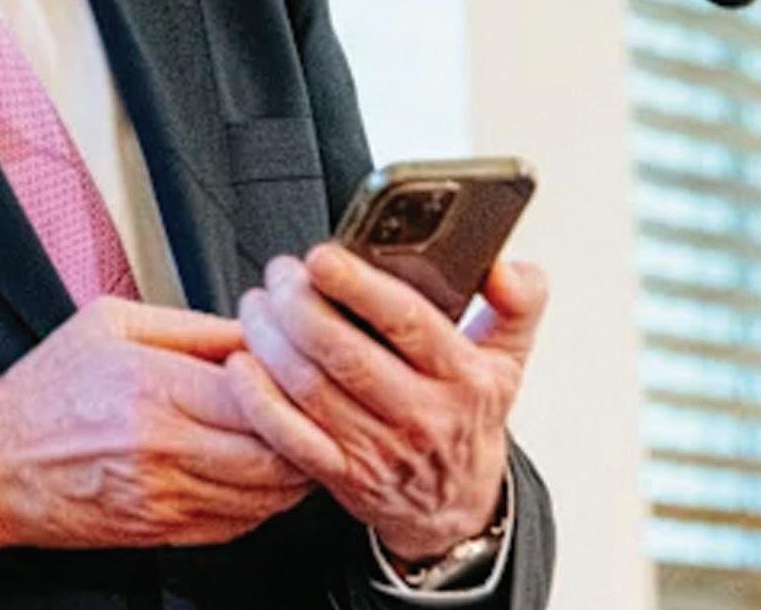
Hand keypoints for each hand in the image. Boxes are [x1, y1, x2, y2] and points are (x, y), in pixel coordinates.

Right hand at [0, 297, 315, 553]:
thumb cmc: (45, 392)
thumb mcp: (110, 324)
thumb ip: (190, 326)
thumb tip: (253, 328)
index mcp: (152, 387)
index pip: (258, 394)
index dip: (293, 383)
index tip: (301, 366)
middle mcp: (163, 448)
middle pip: (275, 451)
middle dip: (309, 431)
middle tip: (319, 410)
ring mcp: (165, 497)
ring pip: (266, 495)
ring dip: (296, 470)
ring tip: (302, 441)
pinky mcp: (163, 532)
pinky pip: (239, 525)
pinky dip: (265, 503)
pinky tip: (264, 477)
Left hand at [225, 245, 546, 560]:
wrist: (455, 504)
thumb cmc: (469, 413)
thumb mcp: (509, 356)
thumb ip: (518, 300)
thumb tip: (503, 265)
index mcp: (465, 377)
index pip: (408, 322)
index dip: (358, 286)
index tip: (320, 256)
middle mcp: (422, 415)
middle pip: (345, 354)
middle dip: (299, 305)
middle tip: (279, 272)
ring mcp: (379, 450)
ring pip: (310, 388)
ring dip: (270, 340)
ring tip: (258, 304)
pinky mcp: (342, 475)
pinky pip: (288, 437)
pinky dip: (258, 400)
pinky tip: (242, 364)